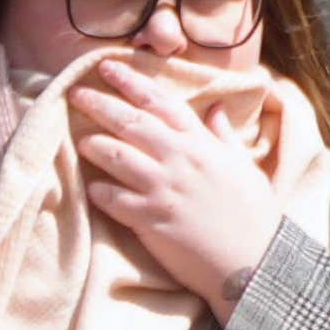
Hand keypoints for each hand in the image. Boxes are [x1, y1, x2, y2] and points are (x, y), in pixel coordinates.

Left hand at [69, 59, 282, 323]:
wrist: (254, 262)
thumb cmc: (253, 214)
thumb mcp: (243, 165)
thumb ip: (224, 135)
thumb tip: (216, 108)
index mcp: (201, 143)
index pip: (159, 101)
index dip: (130, 81)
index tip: (105, 67)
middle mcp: (179, 159)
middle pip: (130, 122)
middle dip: (99, 103)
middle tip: (75, 94)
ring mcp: (163, 189)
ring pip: (116, 156)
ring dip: (94, 145)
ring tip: (82, 141)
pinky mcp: (152, 221)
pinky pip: (114, 200)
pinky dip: (100, 192)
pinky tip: (93, 188)